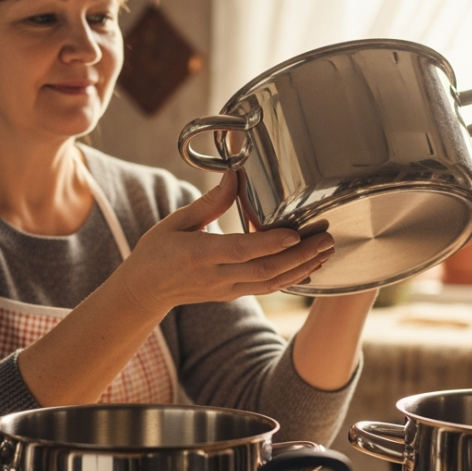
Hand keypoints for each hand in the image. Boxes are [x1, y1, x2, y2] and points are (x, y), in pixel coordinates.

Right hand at [114, 171, 334, 317]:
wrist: (145, 291)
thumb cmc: (157, 252)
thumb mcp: (175, 222)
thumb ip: (209, 202)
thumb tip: (234, 175)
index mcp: (199, 254)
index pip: (240, 250)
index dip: (270, 244)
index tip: (295, 234)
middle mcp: (216, 276)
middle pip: (264, 270)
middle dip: (300, 256)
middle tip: (326, 240)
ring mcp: (226, 290)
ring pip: (270, 283)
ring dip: (302, 268)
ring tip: (326, 251)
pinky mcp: (232, 295)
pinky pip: (266, 289)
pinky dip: (290, 279)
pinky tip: (309, 267)